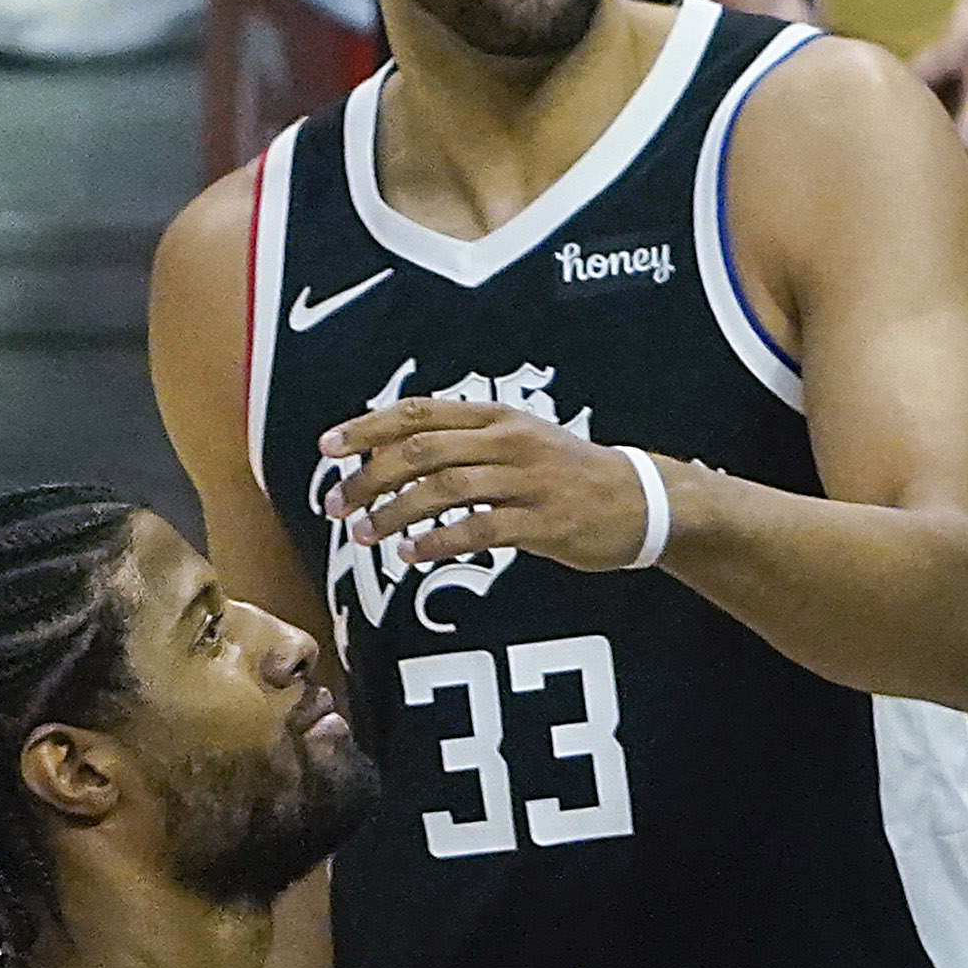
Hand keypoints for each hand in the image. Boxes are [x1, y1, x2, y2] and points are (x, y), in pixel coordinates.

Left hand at [318, 397, 658, 576]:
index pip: (420, 412)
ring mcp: (529, 479)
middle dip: (369, 478)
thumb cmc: (566, 473)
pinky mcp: (543, 520)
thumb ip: (461, 445)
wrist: (639, 498)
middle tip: (335, 505)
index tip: (327, 448)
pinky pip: (479, 528)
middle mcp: (510, 441)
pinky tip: (411, 555)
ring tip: (363, 534)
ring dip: (394, 512)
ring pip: (445, 488)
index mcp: (499, 418)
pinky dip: (438, 542)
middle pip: (423, 450)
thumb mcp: (518, 441)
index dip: (368, 427)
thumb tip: (385, 456)